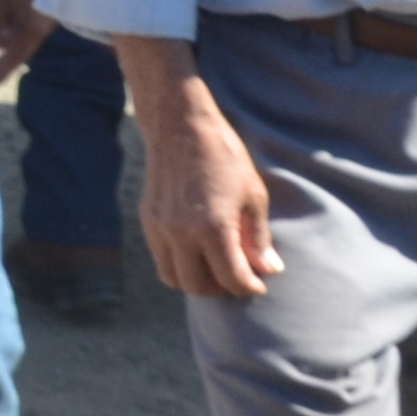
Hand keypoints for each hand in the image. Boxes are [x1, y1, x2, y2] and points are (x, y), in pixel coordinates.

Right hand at [134, 73, 281, 300]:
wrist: (180, 126)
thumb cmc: (224, 157)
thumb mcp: (253, 195)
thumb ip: (258, 238)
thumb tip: (269, 269)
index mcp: (212, 227)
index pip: (231, 278)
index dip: (249, 287)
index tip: (259, 285)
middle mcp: (181, 233)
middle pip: (198, 287)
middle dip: (221, 289)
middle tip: (237, 278)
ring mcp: (160, 228)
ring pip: (174, 279)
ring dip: (196, 281)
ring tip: (215, 269)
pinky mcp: (148, 221)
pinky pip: (161, 259)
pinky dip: (179, 265)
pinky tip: (197, 251)